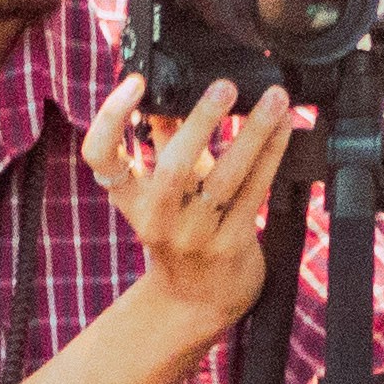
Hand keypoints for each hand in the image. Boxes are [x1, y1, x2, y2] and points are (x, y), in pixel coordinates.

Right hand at [88, 75, 296, 340]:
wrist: (199, 300)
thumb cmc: (182, 232)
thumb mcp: (165, 190)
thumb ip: (165, 142)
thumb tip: (168, 88)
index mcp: (130, 199)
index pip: (99, 156)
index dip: (110, 117)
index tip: (136, 82)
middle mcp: (156, 220)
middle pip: (172, 168)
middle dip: (201, 122)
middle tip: (224, 86)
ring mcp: (194, 237)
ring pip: (225, 178)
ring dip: (253, 133)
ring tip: (274, 99)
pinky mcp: (230, 245)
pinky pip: (254, 191)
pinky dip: (271, 155)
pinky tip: (284, 128)